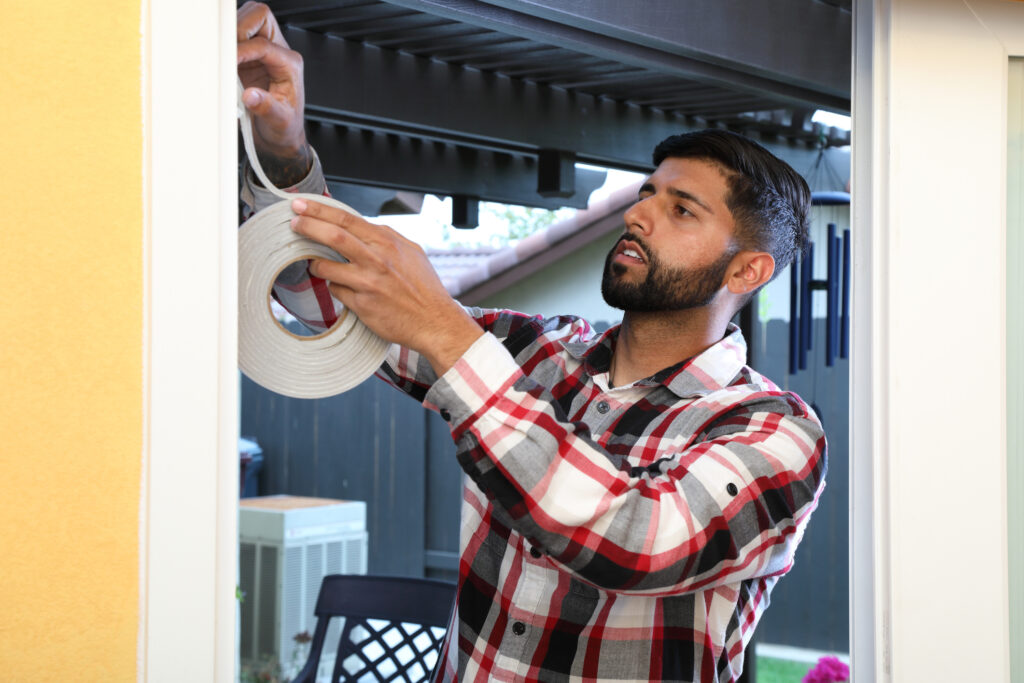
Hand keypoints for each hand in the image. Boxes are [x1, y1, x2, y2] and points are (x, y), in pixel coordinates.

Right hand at [237, 1, 311, 185]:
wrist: (281, 136)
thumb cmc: (285, 126)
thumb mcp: (280, 121)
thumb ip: (266, 107)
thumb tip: (250, 95)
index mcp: (290, 63)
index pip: (263, 44)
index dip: (243, 50)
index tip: (227, 62)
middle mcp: (277, 52)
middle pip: (259, 17)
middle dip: (238, 28)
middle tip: (224, 51)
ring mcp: (261, 52)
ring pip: (245, 21)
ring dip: (230, 34)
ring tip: (221, 55)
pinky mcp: (246, 57)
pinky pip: (233, 37)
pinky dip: (223, 43)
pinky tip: (219, 60)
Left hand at [289, 199, 484, 374]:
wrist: (435, 321)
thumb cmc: (424, 288)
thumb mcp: (411, 252)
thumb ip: (386, 238)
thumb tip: (361, 227)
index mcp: (388, 242)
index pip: (347, 219)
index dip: (320, 210)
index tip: (301, 205)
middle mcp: (377, 260)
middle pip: (333, 236)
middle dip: (307, 225)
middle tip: (292, 222)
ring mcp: (368, 283)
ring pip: (326, 267)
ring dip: (315, 264)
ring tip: (315, 265)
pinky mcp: (362, 304)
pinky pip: (336, 292)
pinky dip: (335, 288)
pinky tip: (345, 289)